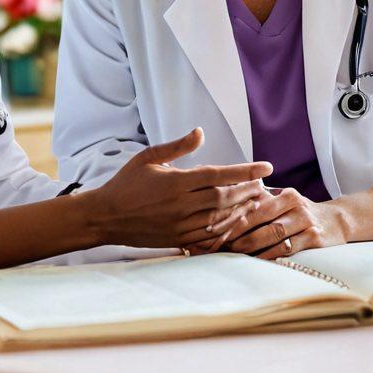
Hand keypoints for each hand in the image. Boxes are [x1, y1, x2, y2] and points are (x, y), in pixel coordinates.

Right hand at [86, 128, 272, 249]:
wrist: (105, 217)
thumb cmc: (125, 183)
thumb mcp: (148, 157)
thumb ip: (177, 146)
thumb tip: (200, 132)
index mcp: (175, 181)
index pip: (219, 174)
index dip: (245, 171)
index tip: (266, 167)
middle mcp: (181, 204)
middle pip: (225, 197)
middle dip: (248, 190)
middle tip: (264, 185)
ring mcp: (180, 224)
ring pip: (221, 218)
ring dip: (242, 210)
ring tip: (256, 202)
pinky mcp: (178, 240)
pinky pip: (209, 236)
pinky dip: (226, 229)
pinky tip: (236, 222)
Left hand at [188, 187, 348, 258]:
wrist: (336, 221)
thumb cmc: (298, 213)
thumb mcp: (282, 202)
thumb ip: (258, 203)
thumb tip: (221, 207)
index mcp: (284, 193)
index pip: (252, 204)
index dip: (231, 215)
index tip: (212, 226)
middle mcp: (296, 204)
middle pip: (260, 218)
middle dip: (237, 231)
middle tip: (218, 242)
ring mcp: (306, 221)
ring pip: (272, 234)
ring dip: (250, 245)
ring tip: (232, 253)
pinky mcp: (315, 238)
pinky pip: (287, 249)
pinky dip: (269, 255)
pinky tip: (255, 261)